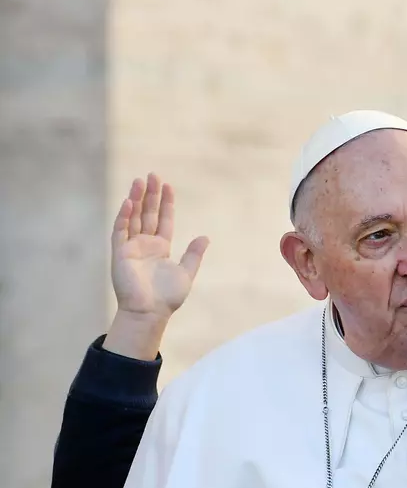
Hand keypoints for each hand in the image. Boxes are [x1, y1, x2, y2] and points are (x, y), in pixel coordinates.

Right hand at [104, 174, 208, 359]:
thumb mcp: (186, 272)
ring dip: (136, 199)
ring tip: (140, 181)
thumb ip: (194, 254)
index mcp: (161, 248)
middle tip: (152, 175)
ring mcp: (132, 247)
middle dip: (150, 195)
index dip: (166, 203)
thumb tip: (205, 237)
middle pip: (148, 213)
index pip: (163, 219)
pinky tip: (129, 202)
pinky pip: (121, 231)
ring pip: (134, 217)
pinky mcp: (120, 253)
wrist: (150, 312)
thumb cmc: (168, 296)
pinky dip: (124, 216)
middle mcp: (145, 244)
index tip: (167, 186)